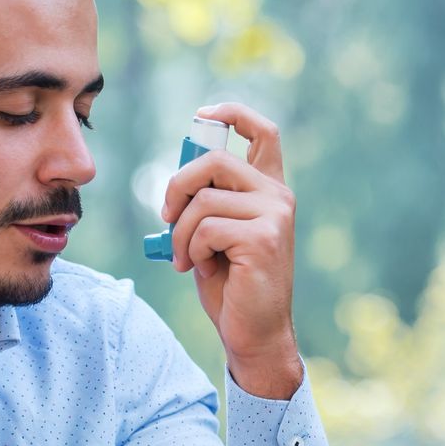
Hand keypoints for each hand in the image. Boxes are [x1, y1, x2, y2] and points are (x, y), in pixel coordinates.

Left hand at [160, 102, 300, 387]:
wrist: (253, 332)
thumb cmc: (231, 285)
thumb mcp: (214, 233)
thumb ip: (206, 201)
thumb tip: (178, 181)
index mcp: (268, 189)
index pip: (262, 132)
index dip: (233, 113)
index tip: (203, 114)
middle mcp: (277, 196)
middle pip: (214, 159)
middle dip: (177, 186)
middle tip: (166, 218)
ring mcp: (275, 215)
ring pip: (203, 199)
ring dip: (180, 233)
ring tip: (186, 259)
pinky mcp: (264, 238)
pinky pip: (206, 227)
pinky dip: (190, 250)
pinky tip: (202, 269)